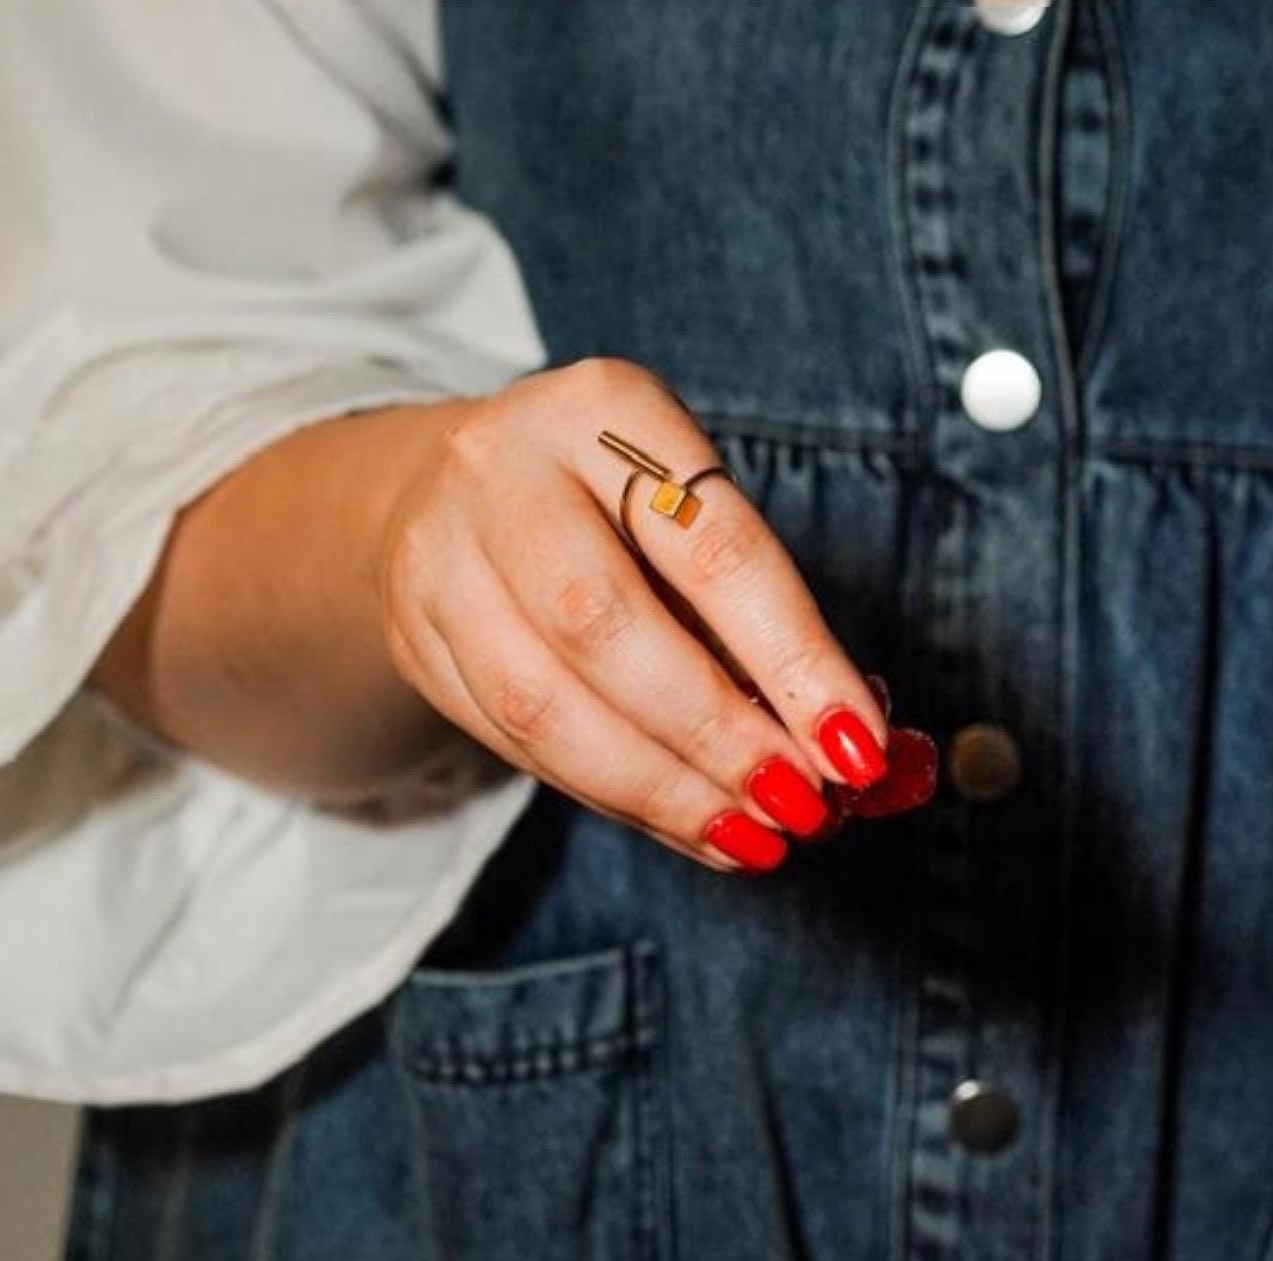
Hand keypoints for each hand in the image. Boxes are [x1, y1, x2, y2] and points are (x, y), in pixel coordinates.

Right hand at [375, 357, 890, 872]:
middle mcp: (502, 472)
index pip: (715, 550)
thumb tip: (854, 745)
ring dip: (664, 791)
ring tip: (753, 837)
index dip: (794, 660)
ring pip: (546, 706)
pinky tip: (691, 827)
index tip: (856, 747)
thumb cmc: (618, 510)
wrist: (450, 490)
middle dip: (717, 735)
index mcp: (604, 412)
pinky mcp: (416, 643)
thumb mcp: (696, 514)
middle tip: (800, 806)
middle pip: (606, 627)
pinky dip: (619, 801)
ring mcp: (440, 560)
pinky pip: (519, 747)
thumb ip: (769, 620)